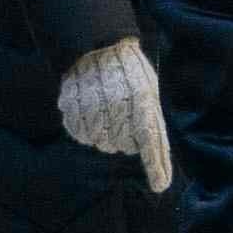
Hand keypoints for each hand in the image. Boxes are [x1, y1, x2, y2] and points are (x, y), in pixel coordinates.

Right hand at [57, 38, 172, 192]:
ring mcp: (93, 105)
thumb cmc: (130, 73)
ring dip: (103, 135)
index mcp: (142, 99)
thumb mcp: (148, 92)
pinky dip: (85, 129)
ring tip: (104, 113)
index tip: (160, 186)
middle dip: (124, 141)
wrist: (99, 46)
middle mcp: (118, 105)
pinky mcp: (72, 106)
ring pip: (99, 142)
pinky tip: (89, 113)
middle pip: (123, 146)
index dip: (155, 165)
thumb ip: (153, 123)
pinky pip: (80, 134)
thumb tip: (157, 159)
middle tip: (121, 120)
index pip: (151, 139)